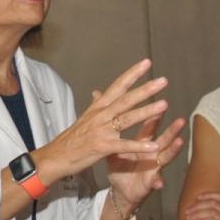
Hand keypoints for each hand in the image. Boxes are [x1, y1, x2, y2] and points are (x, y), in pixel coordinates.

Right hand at [35, 59, 173, 182]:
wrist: (55, 157)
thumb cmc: (72, 139)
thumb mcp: (84, 117)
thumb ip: (96, 105)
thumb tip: (99, 91)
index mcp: (98, 107)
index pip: (117, 86)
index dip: (132, 74)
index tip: (147, 63)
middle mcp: (100, 116)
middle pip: (126, 99)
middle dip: (145, 89)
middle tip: (163, 80)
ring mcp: (101, 131)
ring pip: (127, 119)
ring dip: (146, 111)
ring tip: (164, 104)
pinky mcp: (101, 147)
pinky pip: (123, 146)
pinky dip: (139, 145)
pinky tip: (154, 145)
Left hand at [105, 110, 185, 211]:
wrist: (120, 189)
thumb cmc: (120, 166)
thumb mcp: (113, 145)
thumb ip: (111, 127)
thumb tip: (100, 102)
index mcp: (142, 142)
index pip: (151, 125)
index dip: (155, 114)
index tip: (161, 102)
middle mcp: (152, 152)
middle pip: (164, 138)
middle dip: (173, 130)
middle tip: (181, 120)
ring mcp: (154, 167)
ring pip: (166, 156)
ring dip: (173, 150)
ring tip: (180, 142)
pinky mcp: (150, 182)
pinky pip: (155, 181)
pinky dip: (158, 181)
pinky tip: (160, 182)